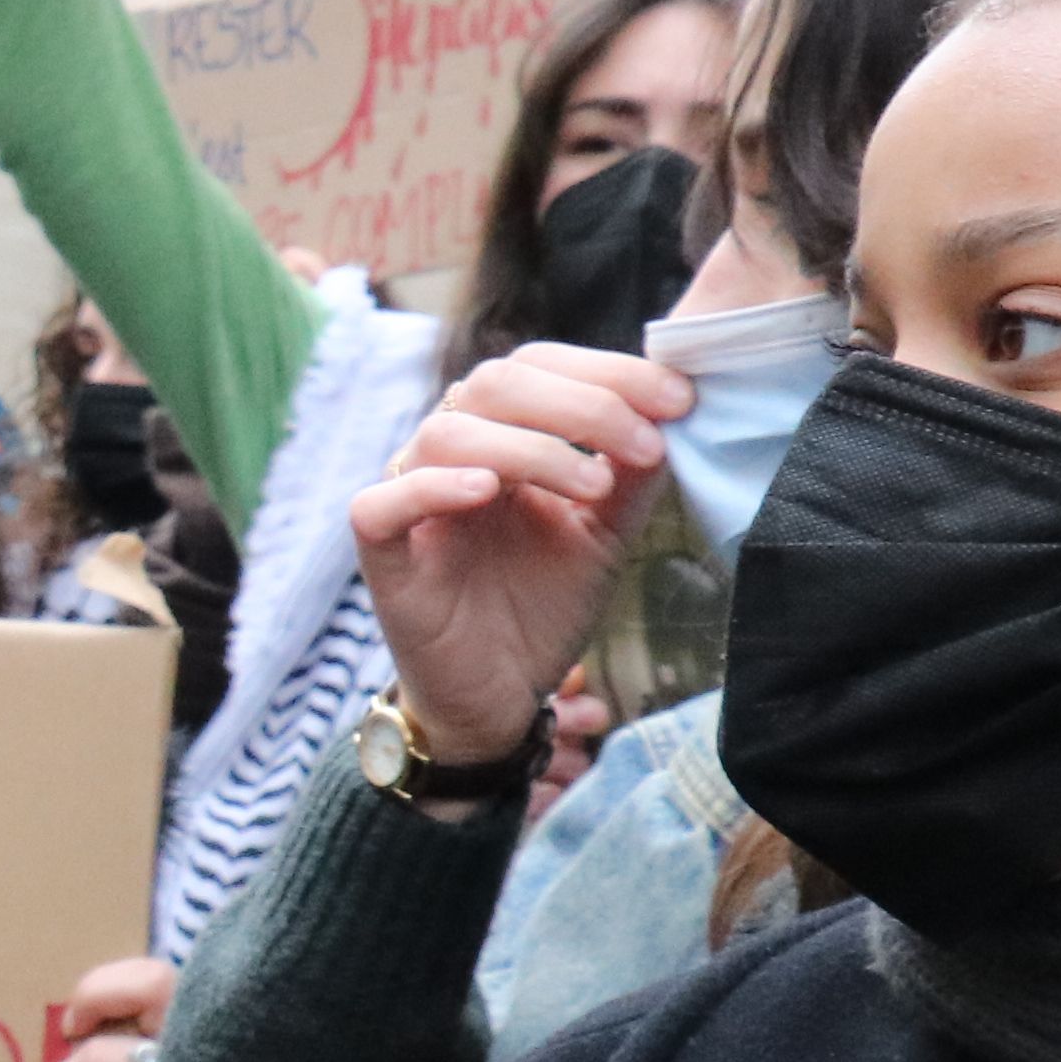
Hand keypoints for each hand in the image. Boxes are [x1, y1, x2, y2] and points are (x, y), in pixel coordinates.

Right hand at [350, 345, 688, 782]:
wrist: (498, 693)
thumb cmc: (541, 606)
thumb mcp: (604, 534)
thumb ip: (630, 477)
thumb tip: (671, 414)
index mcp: (501, 437)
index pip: (539, 367)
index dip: (608, 371)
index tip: (679, 401)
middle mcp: (450, 454)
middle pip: (494, 383)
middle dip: (582, 404)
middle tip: (643, 444)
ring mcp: (411, 497)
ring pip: (448, 433)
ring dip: (531, 448)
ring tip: (592, 485)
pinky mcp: (381, 549)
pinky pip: (386, 502)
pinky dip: (434, 486)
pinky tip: (487, 492)